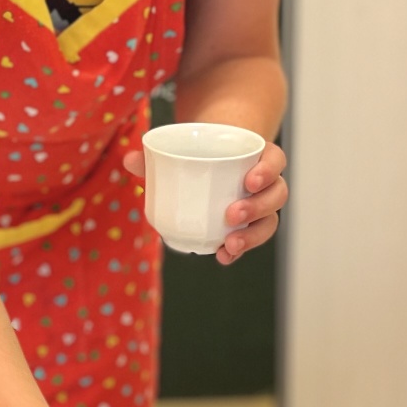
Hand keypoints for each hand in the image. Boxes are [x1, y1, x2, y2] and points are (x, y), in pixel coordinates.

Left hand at [121, 139, 287, 266]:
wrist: (211, 163)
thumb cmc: (201, 155)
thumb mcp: (183, 150)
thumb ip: (158, 155)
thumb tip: (130, 159)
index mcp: (258, 156)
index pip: (275, 160)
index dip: (268, 171)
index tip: (248, 181)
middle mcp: (266, 183)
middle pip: (276, 195)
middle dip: (258, 207)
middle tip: (232, 214)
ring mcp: (260, 206)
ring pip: (269, 221)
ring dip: (252, 235)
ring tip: (230, 243)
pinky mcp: (249, 225)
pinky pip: (252, 239)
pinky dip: (239, 250)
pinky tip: (223, 257)